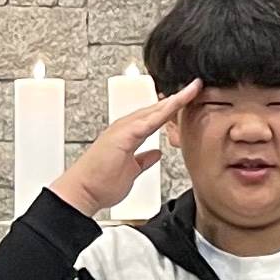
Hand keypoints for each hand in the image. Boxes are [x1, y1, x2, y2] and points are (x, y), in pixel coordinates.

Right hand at [50, 82, 193, 219]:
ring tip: (193, 89)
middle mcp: (126, 127)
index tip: (189, 100)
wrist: (83, 192)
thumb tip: (156, 154)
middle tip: (197, 87)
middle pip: (157, 108)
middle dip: (178, 98)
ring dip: (174, 100)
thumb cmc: (100, 183)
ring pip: (154, 110)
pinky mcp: (123, 135)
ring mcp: (123, 129)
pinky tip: (177, 103)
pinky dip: (164, 111)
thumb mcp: (131, 171)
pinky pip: (149, 121)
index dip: (173, 108)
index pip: (156, 117)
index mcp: (128, 134)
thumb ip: (143, 160)